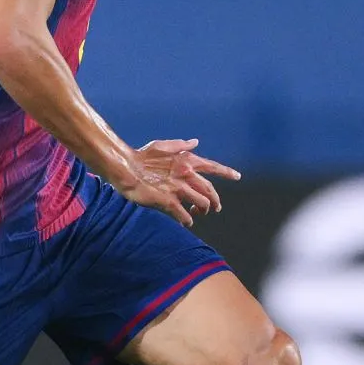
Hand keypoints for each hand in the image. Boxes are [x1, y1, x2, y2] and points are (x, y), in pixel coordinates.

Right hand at [113, 139, 241, 226]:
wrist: (126, 167)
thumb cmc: (142, 155)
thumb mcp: (163, 146)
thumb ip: (181, 145)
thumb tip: (195, 142)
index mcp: (187, 161)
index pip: (213, 167)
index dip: (227, 172)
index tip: (237, 176)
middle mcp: (186, 174)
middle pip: (210, 191)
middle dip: (215, 201)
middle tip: (215, 208)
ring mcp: (178, 189)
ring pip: (201, 203)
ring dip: (202, 210)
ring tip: (197, 213)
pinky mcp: (168, 202)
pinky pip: (184, 215)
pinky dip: (187, 220)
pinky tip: (186, 222)